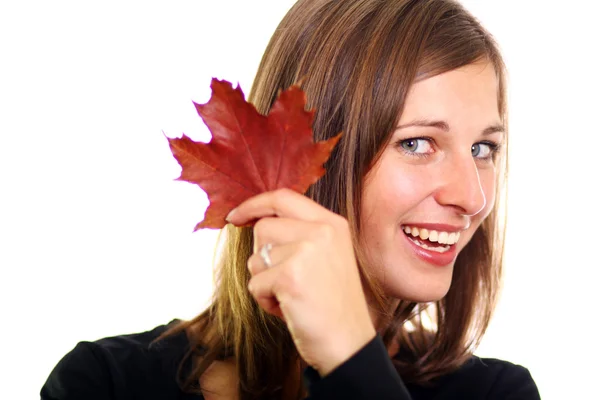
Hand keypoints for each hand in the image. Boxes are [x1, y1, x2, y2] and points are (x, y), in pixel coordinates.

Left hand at [226, 188, 375, 375]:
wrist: (349, 343)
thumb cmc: (332, 304)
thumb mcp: (327, 256)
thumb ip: (300, 234)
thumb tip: (254, 221)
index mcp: (332, 223)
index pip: (283, 197)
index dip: (254, 205)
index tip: (235, 216)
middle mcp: (322, 231)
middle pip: (263, 228)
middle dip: (262, 257)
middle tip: (285, 280)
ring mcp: (307, 251)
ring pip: (256, 257)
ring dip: (264, 281)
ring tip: (291, 296)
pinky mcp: (290, 276)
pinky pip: (255, 283)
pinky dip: (265, 301)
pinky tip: (290, 308)